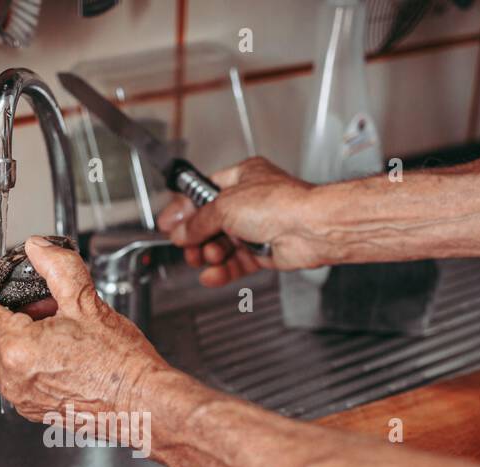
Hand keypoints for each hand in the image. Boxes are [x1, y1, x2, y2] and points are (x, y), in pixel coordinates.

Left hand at [0, 236, 169, 421]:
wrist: (143, 404)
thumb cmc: (121, 364)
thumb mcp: (86, 302)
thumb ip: (56, 267)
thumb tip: (38, 248)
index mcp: (17, 348)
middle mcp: (13, 377)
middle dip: (11, 313)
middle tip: (45, 304)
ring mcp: (22, 397)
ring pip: (4, 356)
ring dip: (22, 337)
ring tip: (59, 330)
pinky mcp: (34, 410)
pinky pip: (19, 377)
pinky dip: (31, 360)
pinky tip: (61, 353)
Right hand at [156, 156, 323, 286]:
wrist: (310, 228)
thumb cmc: (281, 204)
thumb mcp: (225, 206)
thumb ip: (198, 221)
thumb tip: (182, 232)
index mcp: (242, 177)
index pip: (203, 192)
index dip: (184, 208)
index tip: (168, 223)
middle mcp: (250, 201)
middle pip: (210, 222)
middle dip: (196, 237)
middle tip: (185, 246)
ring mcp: (257, 227)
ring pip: (222, 245)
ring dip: (210, 254)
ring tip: (206, 257)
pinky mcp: (263, 251)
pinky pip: (236, 263)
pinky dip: (222, 270)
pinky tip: (211, 275)